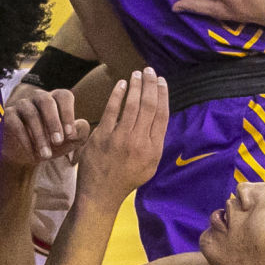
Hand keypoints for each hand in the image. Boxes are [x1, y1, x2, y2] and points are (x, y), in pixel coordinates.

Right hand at [3, 83, 88, 165]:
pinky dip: (25, 140)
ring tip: (46, 156)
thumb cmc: (51, 144)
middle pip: (46, 100)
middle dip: (53, 122)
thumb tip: (81, 125)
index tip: (71, 134)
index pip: (63, 96)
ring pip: (31, 114)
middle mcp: (38, 98)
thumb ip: (79, 134)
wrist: (25, 155)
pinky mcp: (8, 116)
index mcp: (56, 100)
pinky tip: (32, 154)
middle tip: (58, 142)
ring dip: (40, 136)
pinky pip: (16, 123)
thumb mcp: (68, 143)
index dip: (68, 113)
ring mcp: (22, 105)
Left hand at [75, 68, 166, 207]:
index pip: (162, 116)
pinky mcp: (102, 136)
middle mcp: (139, 142)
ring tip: (136, 74)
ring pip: (132, 105)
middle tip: (149, 71)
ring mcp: (120, 139)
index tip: (162, 81)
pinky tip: (121, 84)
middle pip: (149, 106)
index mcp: (153, 150)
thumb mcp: (150, 164)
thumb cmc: (126, 178)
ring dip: (136, 86)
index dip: (163, 95)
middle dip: (150, 85)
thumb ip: (154, 141)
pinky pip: (112, 109)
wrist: (101, 194)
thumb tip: (159, 116)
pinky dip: (118, 94)